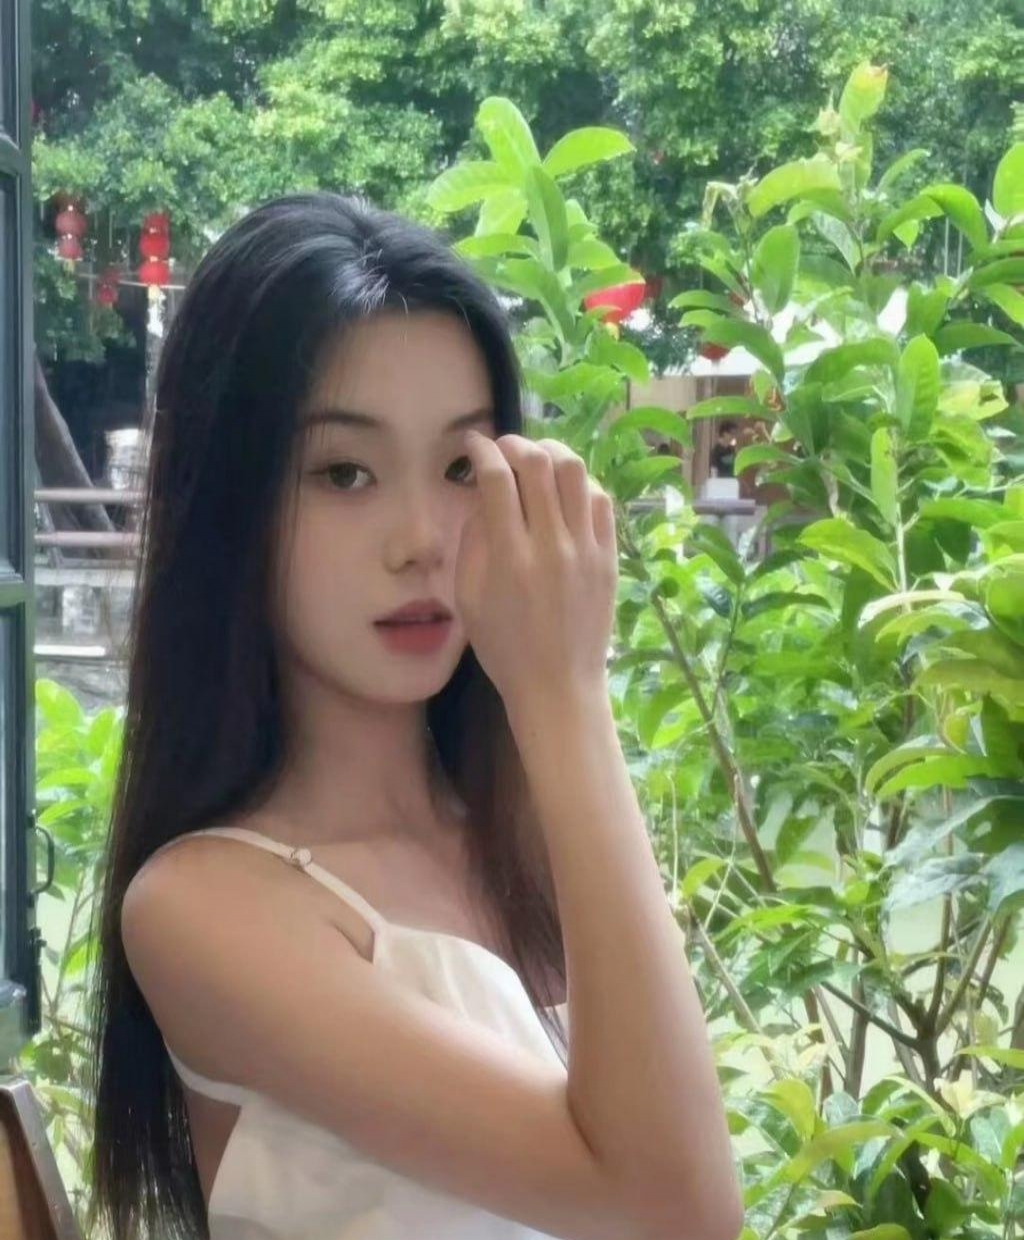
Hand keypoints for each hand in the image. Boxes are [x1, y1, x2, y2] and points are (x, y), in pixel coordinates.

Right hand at [455, 433, 617, 719]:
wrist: (559, 686)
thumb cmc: (504, 648)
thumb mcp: (469, 598)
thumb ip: (473, 541)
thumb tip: (482, 493)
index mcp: (510, 558)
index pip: (497, 479)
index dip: (481, 450)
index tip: (472, 444)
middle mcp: (551, 546)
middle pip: (538, 464)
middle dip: (515, 443)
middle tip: (502, 448)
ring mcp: (586, 549)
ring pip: (575, 471)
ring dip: (551, 452)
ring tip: (536, 457)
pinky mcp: (609, 557)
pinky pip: (600, 500)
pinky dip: (580, 482)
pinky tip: (564, 489)